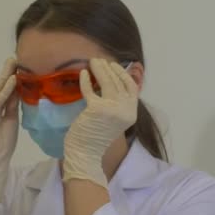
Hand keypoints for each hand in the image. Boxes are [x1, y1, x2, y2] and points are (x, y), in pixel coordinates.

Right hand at [0, 58, 18, 201]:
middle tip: (15, 58)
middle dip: (7, 72)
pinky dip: (6, 90)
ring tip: (14, 62)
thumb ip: (12, 105)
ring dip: (6, 75)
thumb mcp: (11, 121)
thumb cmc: (2, 146)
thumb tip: (19, 90)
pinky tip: (13, 79)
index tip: (18, 67)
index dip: (10, 79)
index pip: (2, 91)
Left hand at [63, 58, 138, 186]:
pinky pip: (91, 90)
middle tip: (99, 59)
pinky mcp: (97, 109)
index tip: (114, 65)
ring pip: (108, 82)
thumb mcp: (112, 120)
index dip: (123, 74)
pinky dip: (86, 81)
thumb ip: (116, 104)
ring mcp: (112, 109)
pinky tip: (82, 73)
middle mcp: (125, 110)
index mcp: (131, 113)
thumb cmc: (94, 138)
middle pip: (119, 82)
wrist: (85, 154)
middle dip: (109, 68)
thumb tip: (110, 83)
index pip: (131, 87)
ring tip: (93, 61)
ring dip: (100, 69)